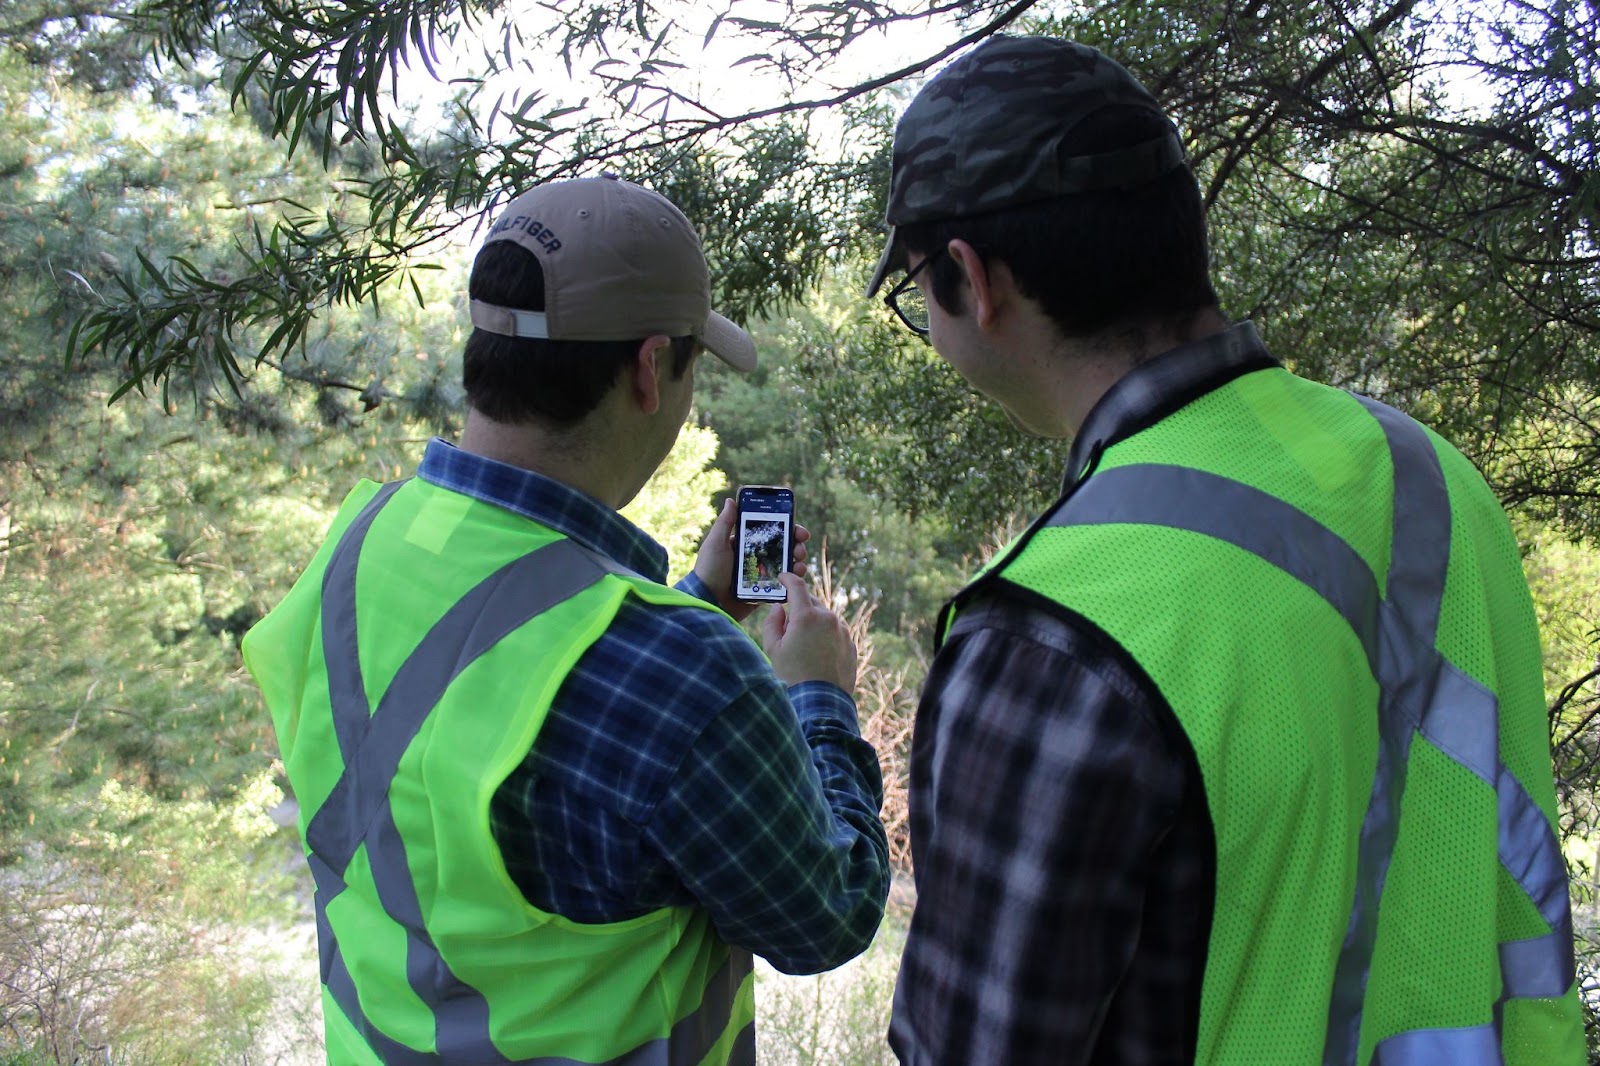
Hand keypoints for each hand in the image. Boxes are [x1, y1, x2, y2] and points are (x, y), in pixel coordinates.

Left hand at [692, 497, 811, 622]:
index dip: (787, 528)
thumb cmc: (709, 571)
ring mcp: (762, 575)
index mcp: (746, 544)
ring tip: (799, 565)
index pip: (771, 532)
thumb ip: (725, 523)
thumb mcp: (715, 544)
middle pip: (784, 548)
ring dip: (798, 563)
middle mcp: (757, 558)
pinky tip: (795, 578)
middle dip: (797, 546)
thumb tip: (731, 500)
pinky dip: (792, 582)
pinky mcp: (765, 592)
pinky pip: (783, 585)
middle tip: (800, 548)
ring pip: (787, 566)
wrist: (709, 602)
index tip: (798, 528)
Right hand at [762, 573, 856, 691]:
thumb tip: (779, 608)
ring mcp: (842, 631)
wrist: (820, 702)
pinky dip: (826, 636)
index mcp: (806, 616)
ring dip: (814, 624)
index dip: (788, 579)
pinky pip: (835, 632)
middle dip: (799, 609)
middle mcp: (827, 618)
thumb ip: (773, 623)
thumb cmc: (792, 676)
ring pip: (824, 618)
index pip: (797, 586)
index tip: (782, 578)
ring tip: (804, 648)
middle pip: (811, 603)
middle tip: (789, 629)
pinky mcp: (850, 644)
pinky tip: (817, 655)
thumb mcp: (773, 649)